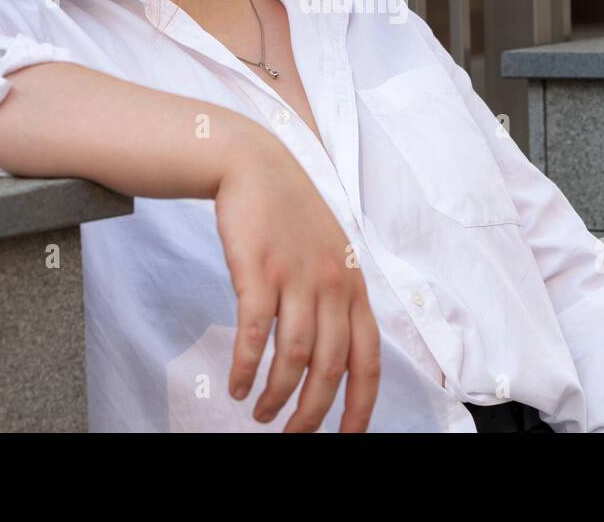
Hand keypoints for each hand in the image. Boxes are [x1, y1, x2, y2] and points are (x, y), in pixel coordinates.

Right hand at [214, 135, 380, 431]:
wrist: (254, 165)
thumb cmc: (290, 217)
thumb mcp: (330, 255)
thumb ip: (339, 300)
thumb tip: (338, 359)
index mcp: (354, 287)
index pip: (368, 361)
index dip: (360, 407)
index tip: (346, 437)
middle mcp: (333, 284)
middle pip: (330, 368)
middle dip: (311, 413)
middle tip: (292, 435)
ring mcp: (296, 276)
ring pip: (292, 356)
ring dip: (275, 395)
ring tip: (258, 412)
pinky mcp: (259, 269)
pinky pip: (254, 332)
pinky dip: (244, 366)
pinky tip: (235, 383)